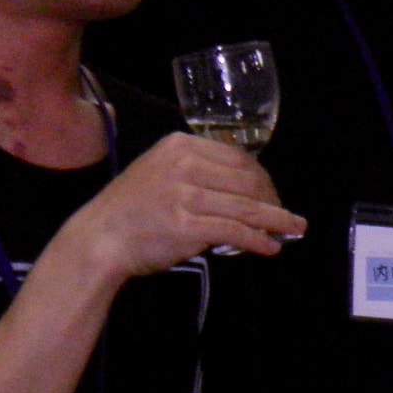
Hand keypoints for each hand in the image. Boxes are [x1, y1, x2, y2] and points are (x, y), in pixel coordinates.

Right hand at [67, 134, 306, 278]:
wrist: (98, 238)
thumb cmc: (132, 209)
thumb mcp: (160, 172)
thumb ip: (197, 172)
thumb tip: (246, 189)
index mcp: (179, 146)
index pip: (238, 157)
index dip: (263, 178)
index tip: (273, 194)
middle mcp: (183, 165)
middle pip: (247, 180)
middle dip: (272, 200)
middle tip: (286, 217)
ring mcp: (185, 195)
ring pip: (246, 206)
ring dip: (276, 221)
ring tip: (294, 231)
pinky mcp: (187, 225)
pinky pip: (235, 231)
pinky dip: (258, 240)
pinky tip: (269, 247)